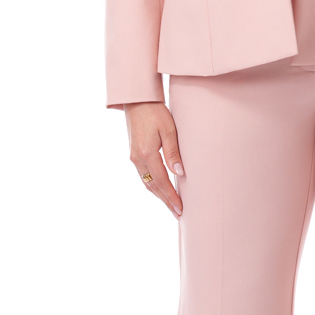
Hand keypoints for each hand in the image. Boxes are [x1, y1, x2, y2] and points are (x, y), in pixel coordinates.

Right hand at [124, 101, 183, 216]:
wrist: (136, 100)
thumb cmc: (155, 112)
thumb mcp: (169, 130)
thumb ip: (173, 152)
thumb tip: (179, 173)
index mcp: (147, 154)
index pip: (162, 182)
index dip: (171, 197)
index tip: (180, 208)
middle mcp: (137, 159)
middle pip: (153, 186)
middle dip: (166, 201)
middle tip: (178, 214)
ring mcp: (133, 157)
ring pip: (147, 183)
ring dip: (159, 196)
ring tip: (171, 206)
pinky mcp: (133, 154)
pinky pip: (143, 176)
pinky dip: (152, 186)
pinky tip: (160, 190)